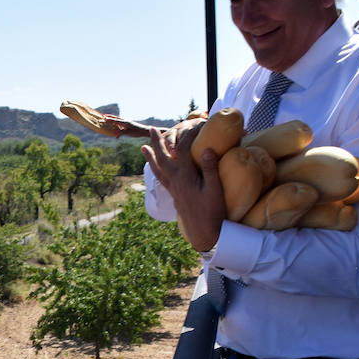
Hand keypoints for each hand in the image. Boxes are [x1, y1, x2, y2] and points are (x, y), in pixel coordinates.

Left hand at [145, 121, 223, 251]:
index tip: (195, 125)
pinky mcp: (174, 195)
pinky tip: (154, 168)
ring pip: (158, 169)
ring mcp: (173, 189)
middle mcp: (175, 181)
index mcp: (185, 177)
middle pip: (163, 157)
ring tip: (143, 147)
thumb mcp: (215, 189)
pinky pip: (161, 179)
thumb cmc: (213, 212)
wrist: (204, 233)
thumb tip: (206, 149)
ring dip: (151, 156)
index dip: (188, 136)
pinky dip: (156, 170)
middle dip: (157, 142)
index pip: (183, 150)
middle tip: (151, 129)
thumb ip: (210, 169)